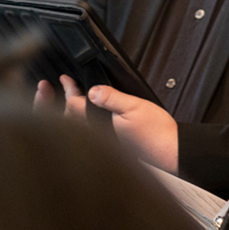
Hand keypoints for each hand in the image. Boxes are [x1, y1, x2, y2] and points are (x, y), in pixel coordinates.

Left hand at [37, 75, 179, 172]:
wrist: (170, 150)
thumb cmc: (156, 133)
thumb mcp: (133, 107)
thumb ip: (111, 98)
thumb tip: (92, 91)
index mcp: (99, 127)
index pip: (74, 107)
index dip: (68, 90)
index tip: (65, 79)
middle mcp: (97, 137)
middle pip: (70, 119)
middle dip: (61, 102)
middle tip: (58, 86)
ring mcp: (103, 142)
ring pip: (78, 126)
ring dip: (71, 110)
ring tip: (72, 96)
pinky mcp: (110, 145)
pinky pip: (89, 130)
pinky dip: (83, 119)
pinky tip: (90, 112)